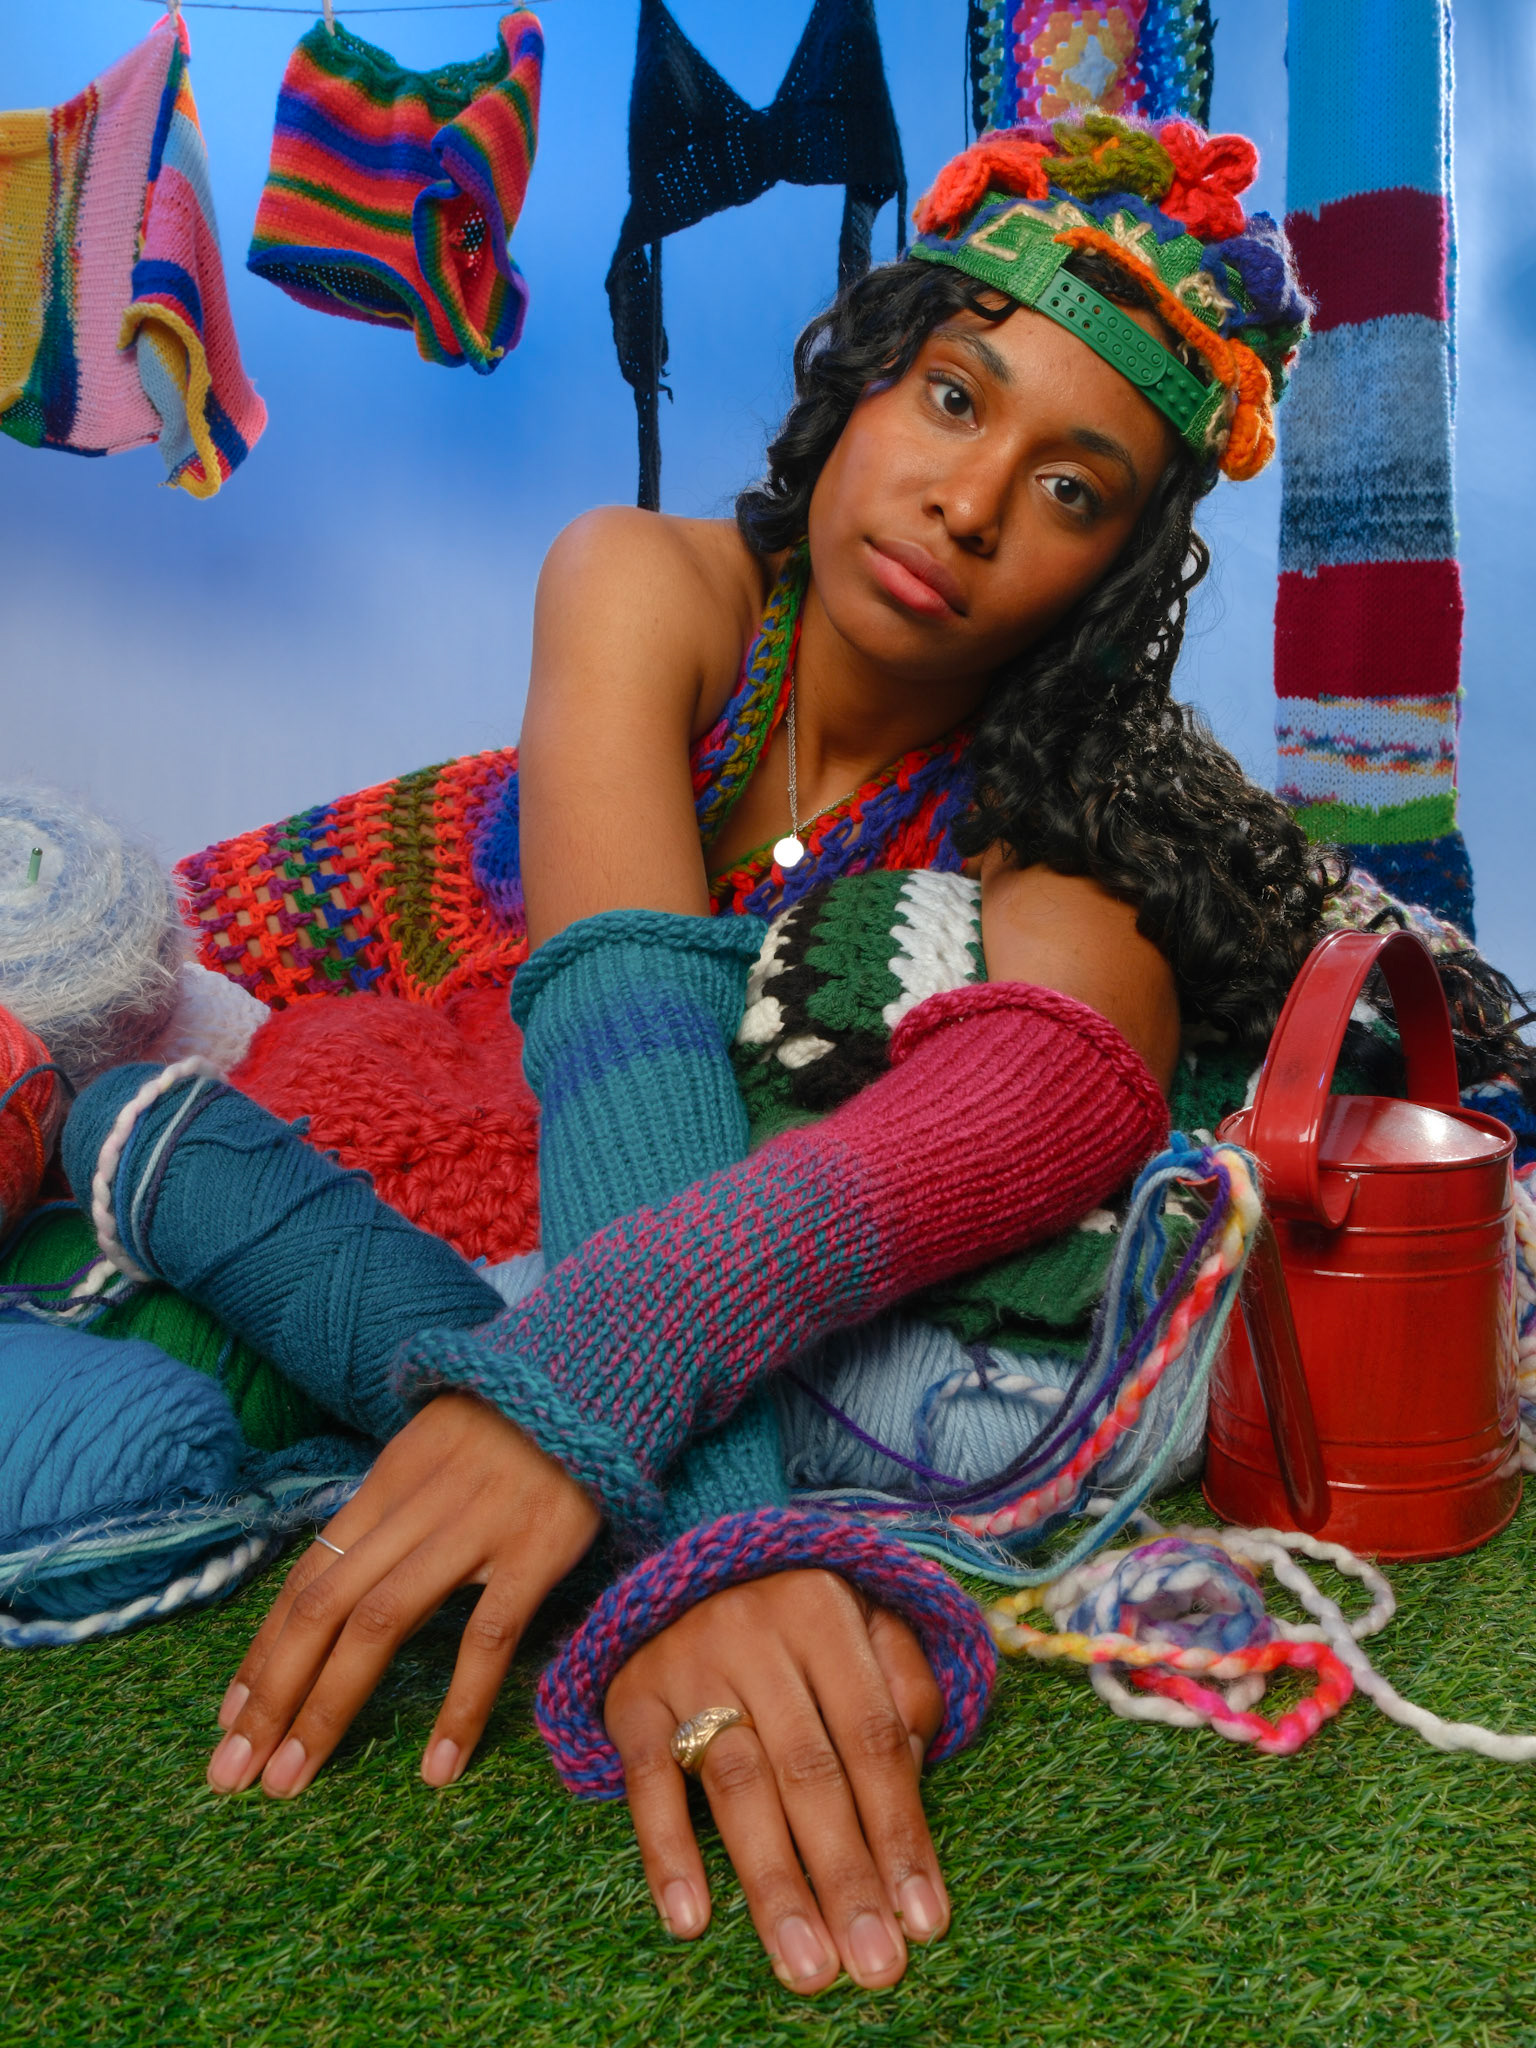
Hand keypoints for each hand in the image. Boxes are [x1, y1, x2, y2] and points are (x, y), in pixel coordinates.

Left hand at [207, 1391, 600, 1797]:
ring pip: (380, 1623)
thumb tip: (343, 1578)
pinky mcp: (535, 1549)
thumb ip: (394, 1509)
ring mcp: (474, 1527)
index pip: (308, 1576)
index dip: (263, 1650)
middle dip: (272, 1695)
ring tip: (293, 1778)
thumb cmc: (520, 1419)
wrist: (597, 1372)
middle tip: (234, 1773)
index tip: (230, 1719)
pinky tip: (438, 1767)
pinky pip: (488, 1637)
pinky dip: (460, 1704)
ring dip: (328, 1706)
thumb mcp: (437, 1447)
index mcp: (387, 1482)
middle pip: (323, 1606)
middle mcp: (415, 1506)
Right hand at [604, 1569, 947, 1995]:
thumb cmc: (797, 1609)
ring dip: (773, 1883)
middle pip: (808, 1772)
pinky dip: (667, 1850)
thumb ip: (905, 1682)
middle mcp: (754, 1634)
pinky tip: (690, 1918)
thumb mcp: (866, 1614)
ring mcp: (688, 1664)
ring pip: (737, 1786)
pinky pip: (647, 1781)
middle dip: (845, 1877)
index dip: (900, 1831)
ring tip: (804, 1964)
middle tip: (873, 1965)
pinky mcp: (631, 1696)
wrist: (686, 1560)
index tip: (924, 1917)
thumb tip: (913, 1775)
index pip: (871, 1737)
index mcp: (822, 1611)